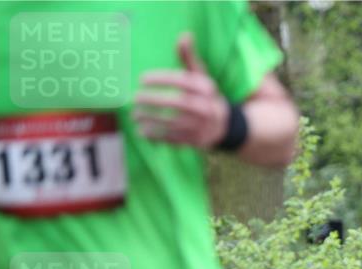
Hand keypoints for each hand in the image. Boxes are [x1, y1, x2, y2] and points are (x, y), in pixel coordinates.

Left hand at [133, 33, 229, 147]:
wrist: (225, 126)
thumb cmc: (206, 96)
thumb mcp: (201, 76)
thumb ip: (189, 57)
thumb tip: (184, 35)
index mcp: (207, 88)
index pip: (182, 81)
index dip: (161, 79)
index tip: (142, 79)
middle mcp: (206, 107)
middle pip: (178, 102)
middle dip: (154, 100)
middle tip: (135, 98)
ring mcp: (201, 126)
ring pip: (173, 122)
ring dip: (151, 119)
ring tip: (135, 115)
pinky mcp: (196, 140)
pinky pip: (174, 138)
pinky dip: (156, 136)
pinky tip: (142, 132)